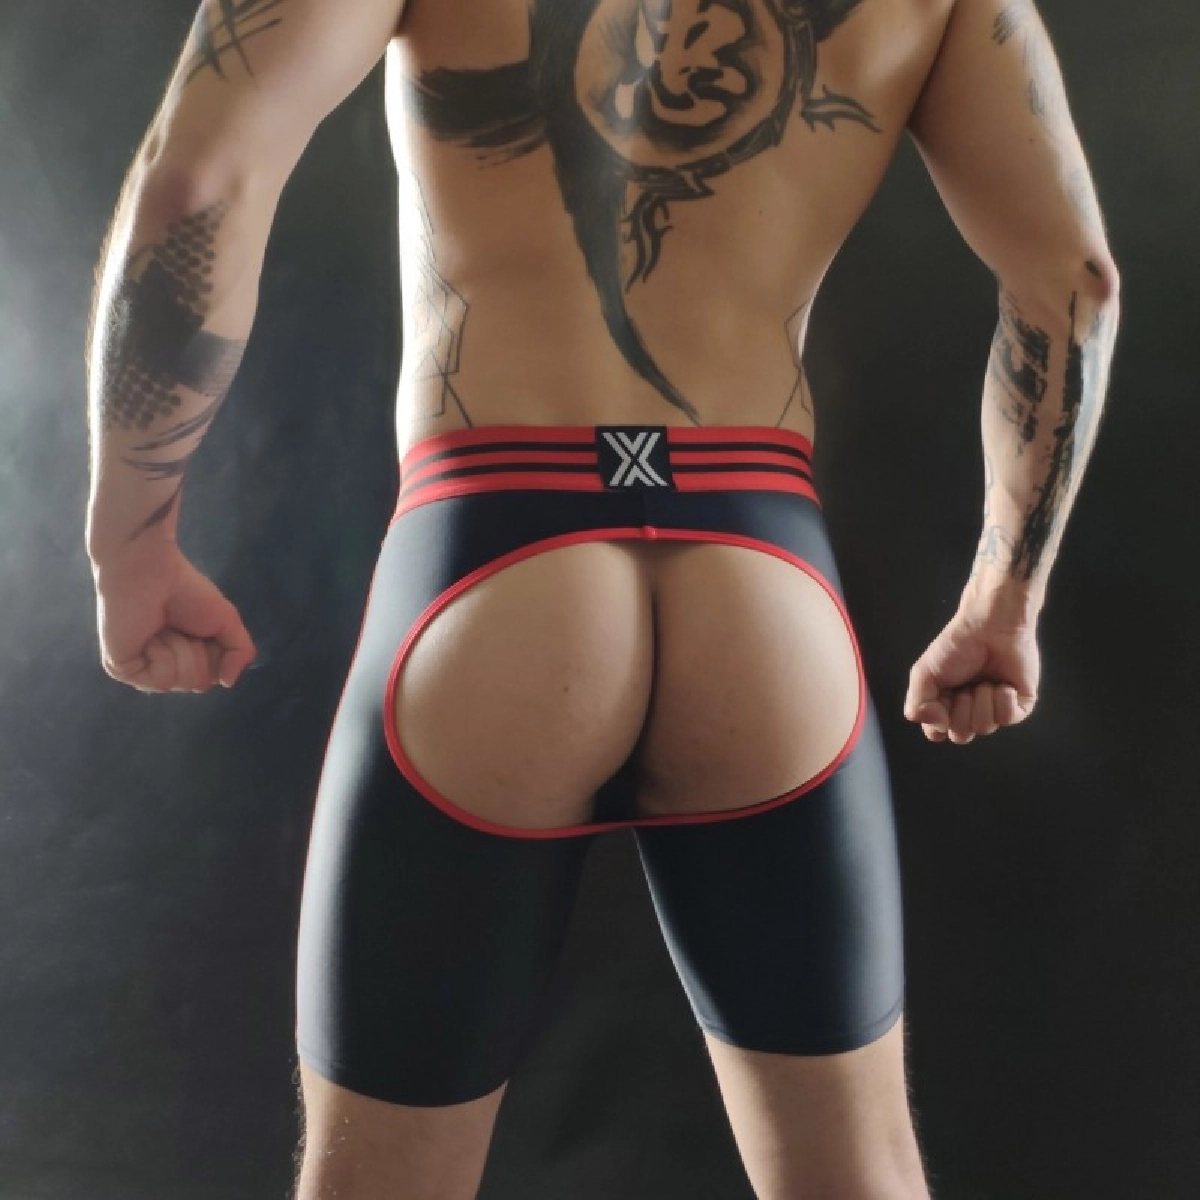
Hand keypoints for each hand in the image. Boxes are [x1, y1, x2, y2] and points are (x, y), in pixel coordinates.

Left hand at [92, 540, 256, 693]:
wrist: (151, 572)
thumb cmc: (186, 590)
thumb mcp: (227, 621)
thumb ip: (240, 652)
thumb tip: (228, 683)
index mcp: (185, 657)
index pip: (212, 677)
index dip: (216, 653)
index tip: (201, 627)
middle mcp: (164, 667)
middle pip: (200, 683)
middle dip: (199, 651)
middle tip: (182, 625)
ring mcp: (142, 671)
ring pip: (182, 682)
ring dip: (182, 649)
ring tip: (164, 627)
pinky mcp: (123, 670)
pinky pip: (161, 680)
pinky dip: (164, 654)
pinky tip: (150, 635)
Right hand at [904, 603, 1039, 743]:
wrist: (990, 626)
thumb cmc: (957, 645)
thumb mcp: (924, 673)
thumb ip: (916, 704)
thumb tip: (933, 727)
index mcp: (945, 705)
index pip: (937, 733)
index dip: (937, 721)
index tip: (939, 701)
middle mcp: (969, 711)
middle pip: (961, 735)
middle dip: (960, 709)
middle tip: (964, 685)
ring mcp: (994, 710)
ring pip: (984, 728)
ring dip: (981, 699)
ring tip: (984, 679)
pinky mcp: (1019, 706)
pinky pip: (1008, 718)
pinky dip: (1002, 699)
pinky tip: (1002, 683)